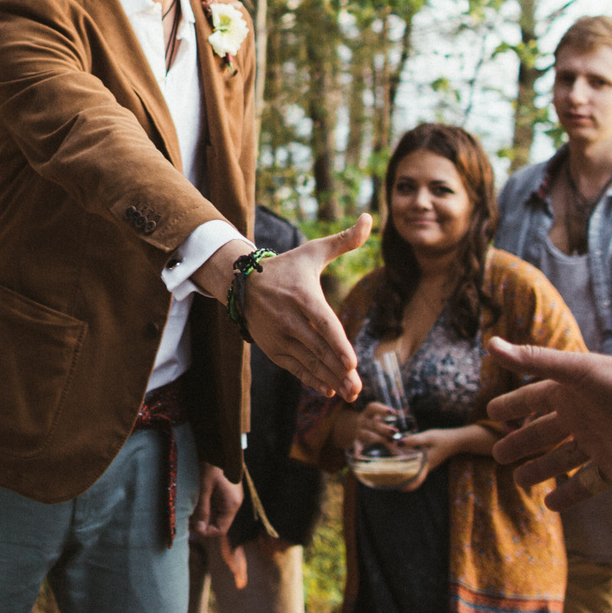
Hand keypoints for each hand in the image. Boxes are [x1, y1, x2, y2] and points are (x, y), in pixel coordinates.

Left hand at [191, 463, 246, 588]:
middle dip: (201, 523)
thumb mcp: (204, 487)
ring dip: (202, 514)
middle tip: (185, 517)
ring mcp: (229, 497)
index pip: (219, 530)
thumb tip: (198, 530)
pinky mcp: (224, 491)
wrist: (219, 444)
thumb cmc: (212, 464)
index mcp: (231, 504)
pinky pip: (214, 505)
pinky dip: (204, 506)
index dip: (204, 532)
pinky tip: (193, 500)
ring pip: (215, 515)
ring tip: (187, 508)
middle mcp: (233, 503)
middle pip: (217, 523)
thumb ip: (202, 509)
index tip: (189, 526)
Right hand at [194, 217, 369, 400]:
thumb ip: (344, 240)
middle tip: (358, 389)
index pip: (323, 324)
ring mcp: (279, 337)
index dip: (337, 344)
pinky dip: (311, 380)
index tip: (352, 362)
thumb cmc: (286, 267)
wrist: (242, 283)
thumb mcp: (312, 251)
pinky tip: (329, 390)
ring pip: (308, 362)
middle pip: (319, 349)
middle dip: (340, 371)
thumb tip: (369, 218)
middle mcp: (290, 320)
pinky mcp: (273, 349)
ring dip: (330, 380)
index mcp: (303, 297)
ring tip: (350, 394)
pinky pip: (295, 368)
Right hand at [342, 401, 401, 454]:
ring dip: (378, 438)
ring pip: (367, 434)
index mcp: (369, 412)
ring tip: (389, 442)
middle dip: (384, 428)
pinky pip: (357, 444)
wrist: (357, 428)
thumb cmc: (375, 422)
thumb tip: (406, 409)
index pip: (372, 407)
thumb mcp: (381, 417)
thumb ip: (392, 415)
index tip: (393, 413)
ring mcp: (359, 430)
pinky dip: (357, 448)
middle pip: (373, 423)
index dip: (381, 409)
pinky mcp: (358, 440)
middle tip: (395, 432)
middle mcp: (363, 420)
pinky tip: (358, 454)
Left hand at [390, 424, 494, 491]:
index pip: (415, 481)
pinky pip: (414, 463)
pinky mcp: (426, 459)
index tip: (395, 486)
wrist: (457, 439)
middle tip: (385, 470)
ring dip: (401, 467)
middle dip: (399, 475)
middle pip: (411, 476)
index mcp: (426, 465)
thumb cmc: (443, 439)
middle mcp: (425, 467)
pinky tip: (397, 452)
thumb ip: (413, 440)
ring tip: (388, 460)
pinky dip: (405, 460)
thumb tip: (397, 443)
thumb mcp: (427, 437)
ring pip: (412, 470)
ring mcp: (426, 463)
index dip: (405, 486)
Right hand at [485, 342, 611, 509]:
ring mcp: (599, 444)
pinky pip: (588, 484)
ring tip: (518, 479)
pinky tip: (550, 504)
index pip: (534, 398)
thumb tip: (490, 344)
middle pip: (545, 432)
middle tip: (497, 453)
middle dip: (522, 442)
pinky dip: (570, 495)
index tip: (491, 412)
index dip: (513, 405)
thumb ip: (532, 360)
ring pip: (563, 460)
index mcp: (571, 393)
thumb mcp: (573, 371)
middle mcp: (583, 418)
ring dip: (542, 469)